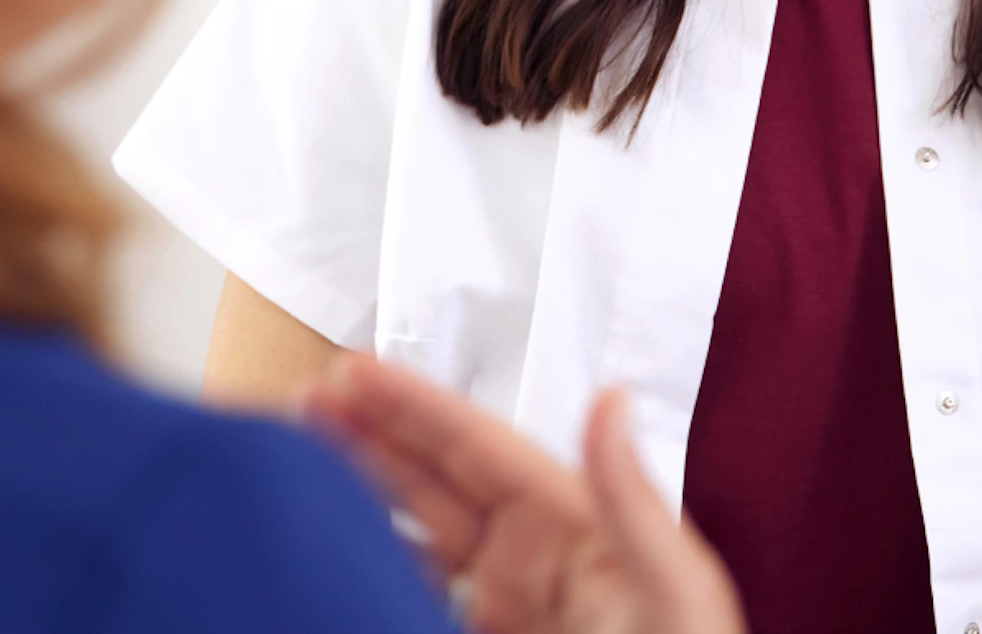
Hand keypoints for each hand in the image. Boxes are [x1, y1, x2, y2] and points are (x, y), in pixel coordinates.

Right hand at [302, 354, 745, 633]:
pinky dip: (374, 573)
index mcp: (576, 529)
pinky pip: (416, 600)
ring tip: (307, 458)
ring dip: (364, 495)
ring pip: (417, 537)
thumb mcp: (674, 592)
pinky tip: (338, 555)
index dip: (416, 405)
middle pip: (437, 481)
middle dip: (374, 433)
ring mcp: (505, 615)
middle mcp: (534, 564)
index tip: (356, 373)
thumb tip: (609, 398)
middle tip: (309, 399)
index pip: (480, 448)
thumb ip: (632, 501)